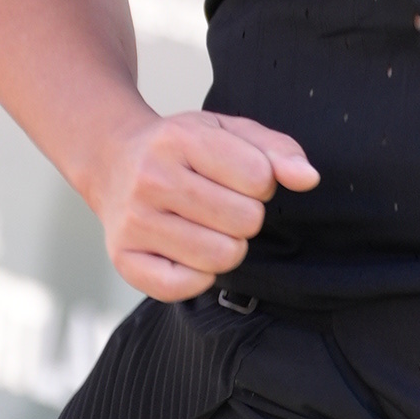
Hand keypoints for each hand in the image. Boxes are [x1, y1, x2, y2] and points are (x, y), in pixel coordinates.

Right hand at [97, 109, 318, 299]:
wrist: (111, 160)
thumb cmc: (181, 148)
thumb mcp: (229, 131)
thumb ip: (277, 150)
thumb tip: (309, 179)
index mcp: (180, 139)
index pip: (259, 177)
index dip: (261, 182)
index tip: (238, 178)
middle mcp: (151, 179)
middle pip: (245, 221)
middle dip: (245, 216)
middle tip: (221, 205)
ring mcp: (134, 221)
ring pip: (221, 257)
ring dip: (226, 246)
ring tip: (206, 227)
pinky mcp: (124, 258)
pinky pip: (185, 287)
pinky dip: (198, 275)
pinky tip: (188, 251)